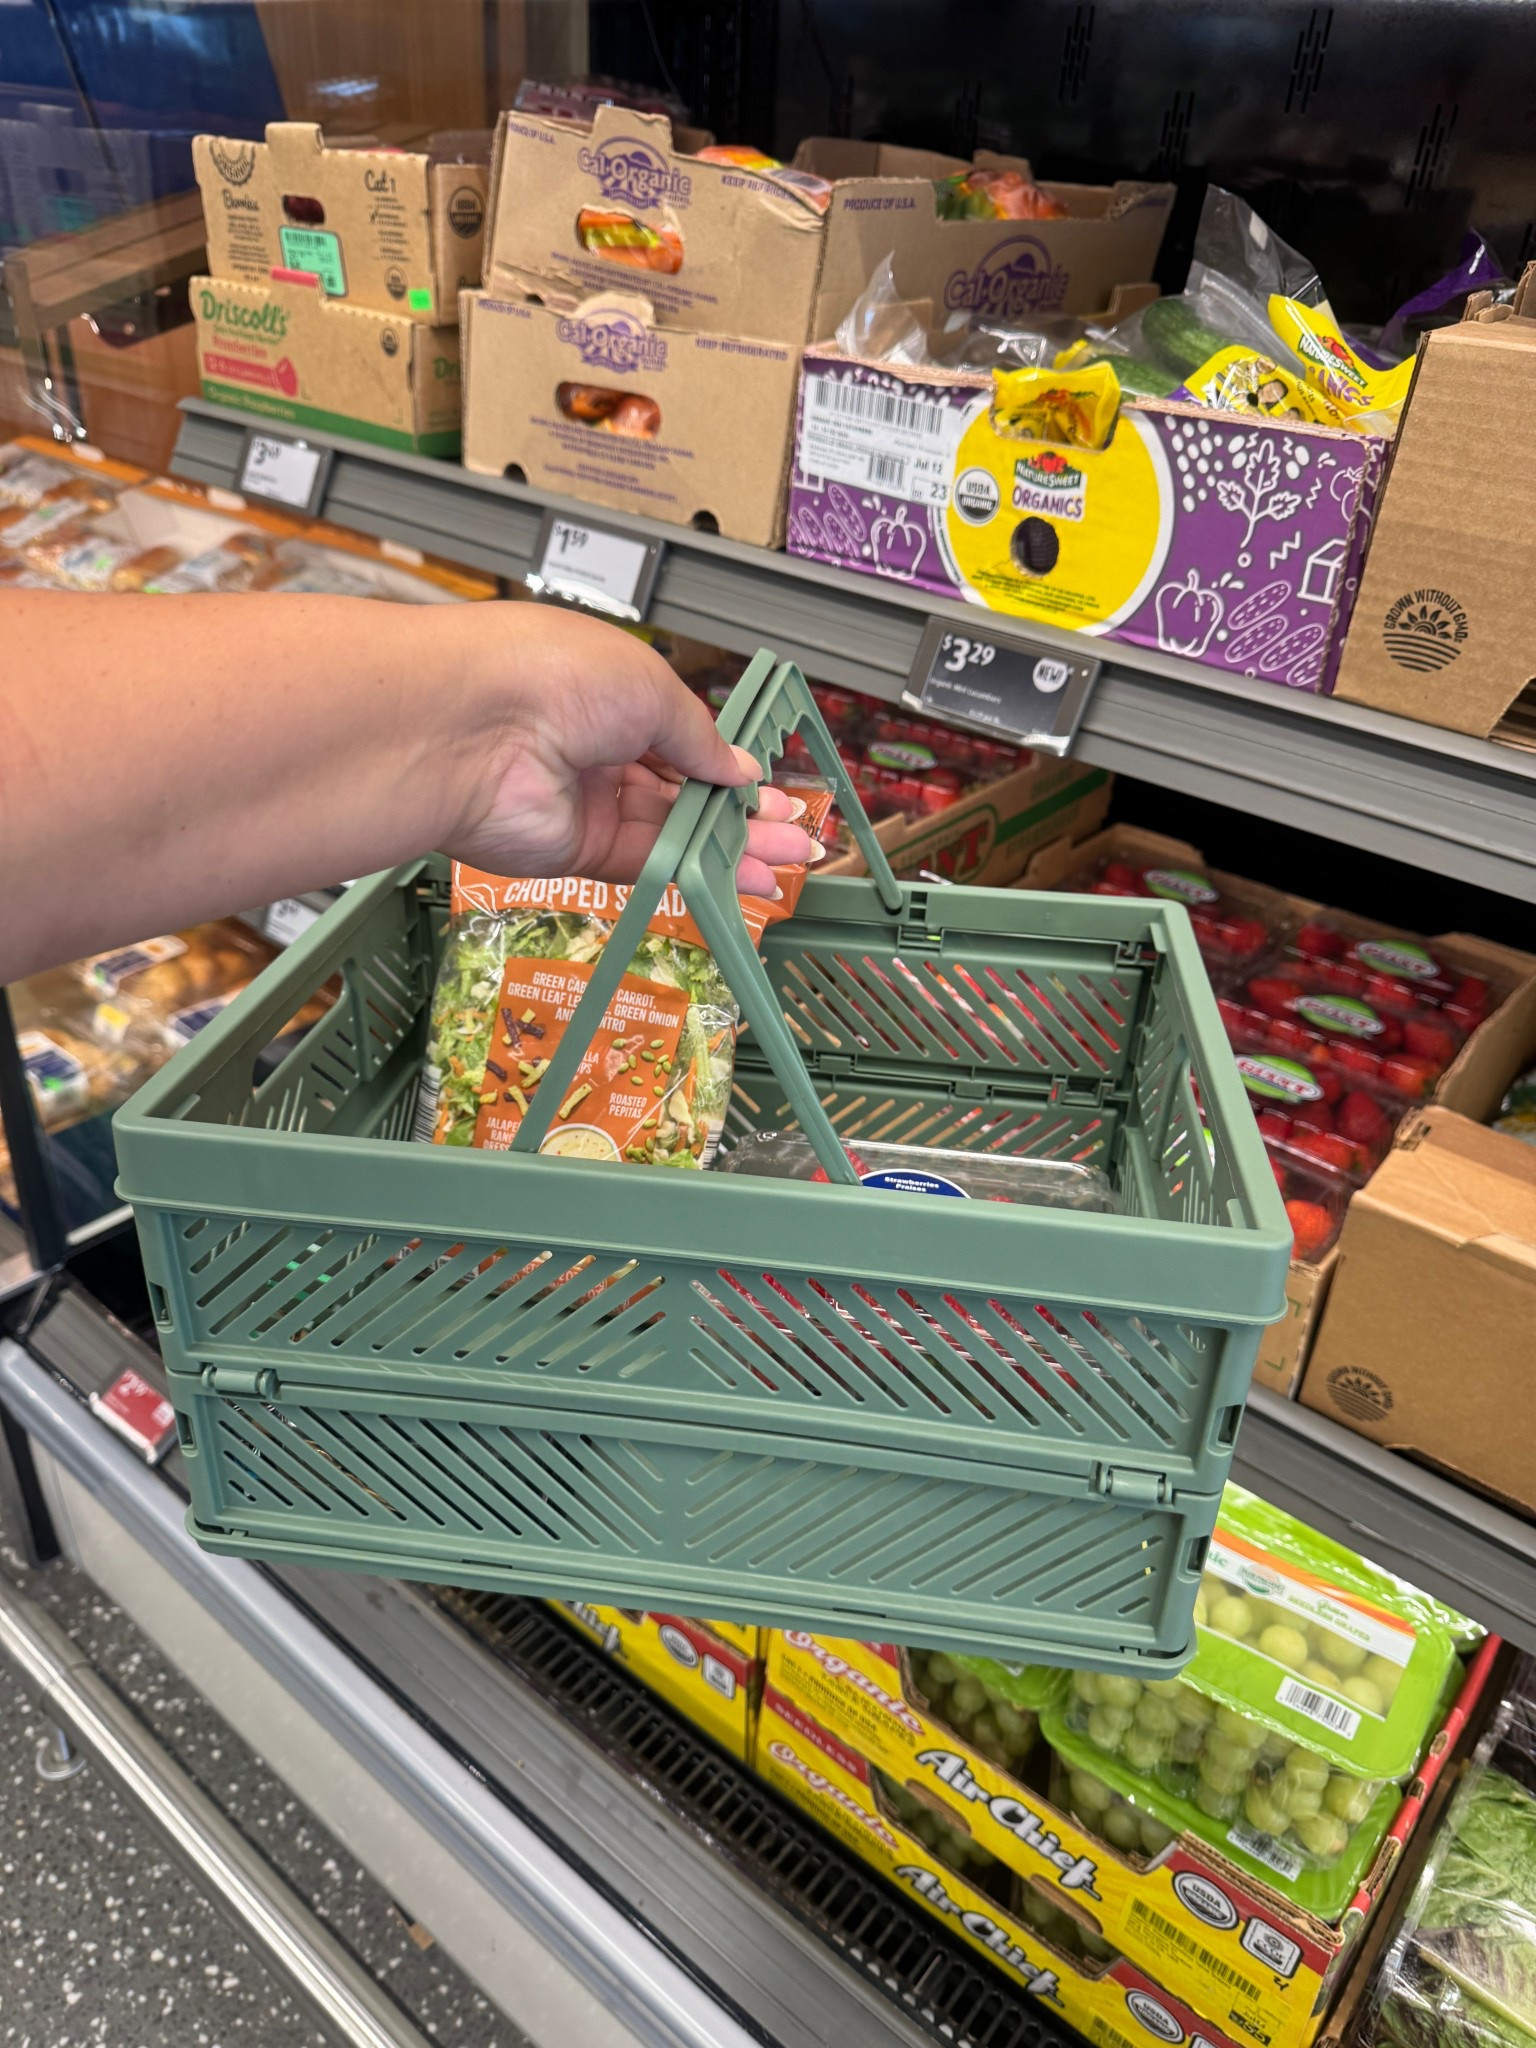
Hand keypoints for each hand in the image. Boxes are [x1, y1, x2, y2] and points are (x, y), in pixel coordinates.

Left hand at [446, 606, 818, 894]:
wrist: (474, 726)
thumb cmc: (548, 675)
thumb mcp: (651, 687)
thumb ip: (700, 738)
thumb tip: (737, 768)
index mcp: (609, 692)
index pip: (680, 735)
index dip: (727, 762)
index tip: (769, 784)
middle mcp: (596, 746)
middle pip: (683, 790)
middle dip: (742, 812)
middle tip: (794, 832)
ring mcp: (586, 801)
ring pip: (673, 832)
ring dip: (733, 847)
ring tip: (789, 860)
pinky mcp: (577, 850)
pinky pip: (647, 865)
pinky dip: (697, 872)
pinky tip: (743, 877)